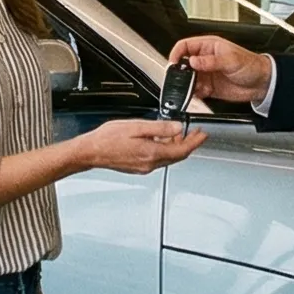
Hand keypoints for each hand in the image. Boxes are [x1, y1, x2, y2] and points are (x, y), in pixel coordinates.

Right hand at [76, 119, 206, 174]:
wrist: (91, 152)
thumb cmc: (108, 139)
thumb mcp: (136, 127)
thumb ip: (159, 128)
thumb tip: (177, 128)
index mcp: (152, 153)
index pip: (182, 150)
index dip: (195, 142)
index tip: (203, 135)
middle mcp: (150, 164)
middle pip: (177, 156)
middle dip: (189, 144)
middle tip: (196, 134)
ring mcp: (144, 167)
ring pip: (168, 157)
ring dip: (176, 146)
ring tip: (179, 134)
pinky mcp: (138, 167)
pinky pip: (158, 159)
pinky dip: (165, 149)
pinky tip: (162, 140)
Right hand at [171, 37, 271, 103]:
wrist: (263, 83)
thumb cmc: (251, 65)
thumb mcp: (231, 60)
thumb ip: (210, 61)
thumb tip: (193, 61)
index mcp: (209, 47)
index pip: (185, 46)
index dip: (176, 53)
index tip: (173, 63)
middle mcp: (205, 60)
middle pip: (184, 64)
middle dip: (180, 72)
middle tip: (180, 80)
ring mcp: (207, 74)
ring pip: (188, 79)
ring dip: (187, 85)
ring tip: (193, 88)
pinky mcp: (209, 88)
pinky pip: (196, 91)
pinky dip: (195, 94)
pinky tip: (201, 94)